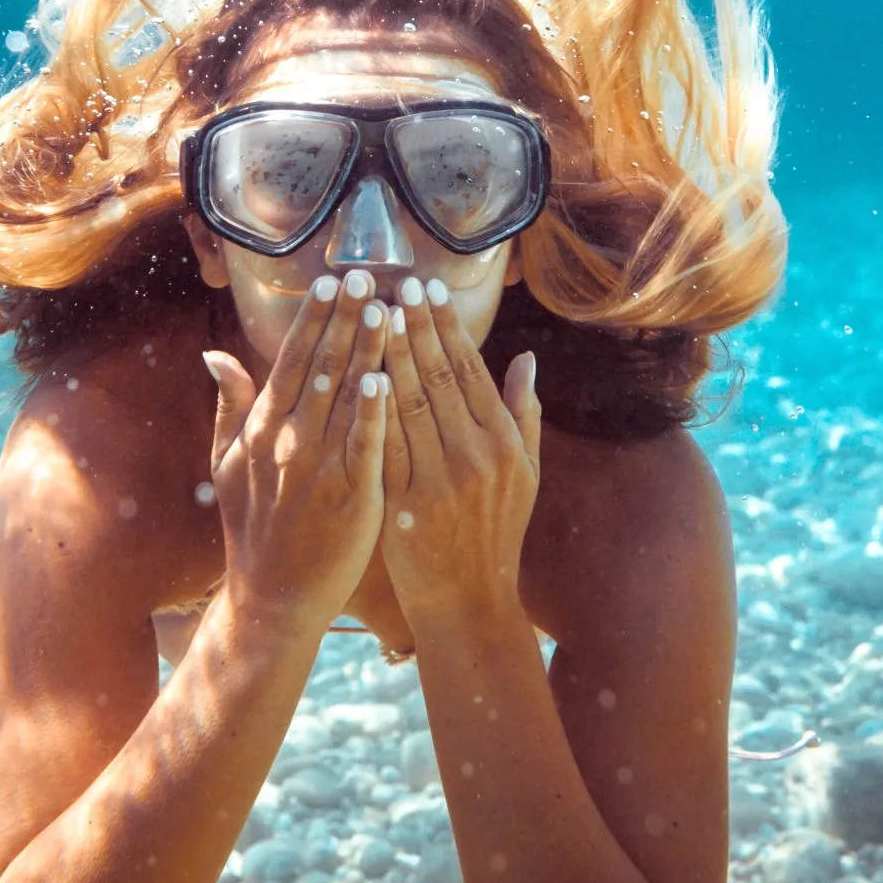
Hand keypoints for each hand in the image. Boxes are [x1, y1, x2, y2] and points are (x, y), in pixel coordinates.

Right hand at [205, 270, 392, 634]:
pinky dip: (373, 410)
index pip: (290, 361)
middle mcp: (288, 442)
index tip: (331, 282)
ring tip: (385, 307)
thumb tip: (215, 353)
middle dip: (344, 320)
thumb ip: (229, 405)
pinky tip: (386, 376)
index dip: (312, 321)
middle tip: (365, 275)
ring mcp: (319, 469)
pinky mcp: (351, 497)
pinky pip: (364, 446)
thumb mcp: (225, 464)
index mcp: (262, 430)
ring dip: (365, 350)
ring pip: (346, 397)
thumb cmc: (253, 529)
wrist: (272, 599)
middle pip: (321, 367)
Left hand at [378, 277, 541, 631]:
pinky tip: (356, 374)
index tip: (428, 289)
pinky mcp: (404, 503)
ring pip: (409, 403)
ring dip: (388, 354)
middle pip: (438, 377)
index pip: (471, 369)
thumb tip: (527, 359)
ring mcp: (440, 479)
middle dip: (415, 326)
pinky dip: (371, 408)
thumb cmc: (495, 531)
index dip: (447, 327)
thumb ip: (524, 413)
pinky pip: (384, 445)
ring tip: (371, 312)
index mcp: (504, 441)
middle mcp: (477, 454)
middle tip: (394, 282)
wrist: (469, 600)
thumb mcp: (526, 473)